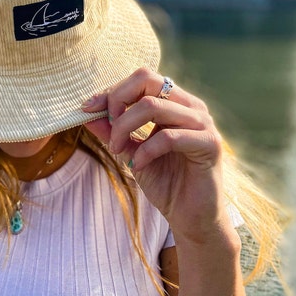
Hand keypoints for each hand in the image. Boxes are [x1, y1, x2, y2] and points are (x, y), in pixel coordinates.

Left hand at [82, 68, 227, 242]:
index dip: (112, 91)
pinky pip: (168, 137)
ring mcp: (203, 122)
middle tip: (108, 128)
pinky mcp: (209, 144)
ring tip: (117, 149)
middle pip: (147, 80)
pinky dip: (145, 150)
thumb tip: (86, 111)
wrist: (191, 218)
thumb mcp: (130, 151)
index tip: (88, 109)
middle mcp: (191, 105)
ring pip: (153, 106)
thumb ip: (111, 130)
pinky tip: (137, 164)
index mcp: (175, 102)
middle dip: (117, 100)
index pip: (141, 78)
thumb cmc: (164, 181)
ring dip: (125, 127)